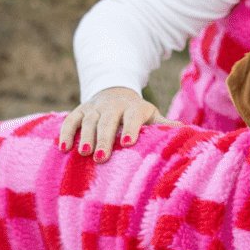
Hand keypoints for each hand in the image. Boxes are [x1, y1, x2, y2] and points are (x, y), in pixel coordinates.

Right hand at [58, 87, 177, 161]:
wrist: (115, 92)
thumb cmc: (137, 113)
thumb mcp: (150, 116)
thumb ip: (163, 124)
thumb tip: (186, 131)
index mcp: (134, 108)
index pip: (132, 117)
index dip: (130, 128)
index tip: (128, 143)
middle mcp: (113, 105)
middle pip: (108, 120)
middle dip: (104, 138)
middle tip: (101, 158)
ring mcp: (95, 107)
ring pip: (88, 119)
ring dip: (84, 136)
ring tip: (83, 153)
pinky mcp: (80, 110)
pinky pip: (70, 119)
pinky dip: (65, 132)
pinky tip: (63, 148)